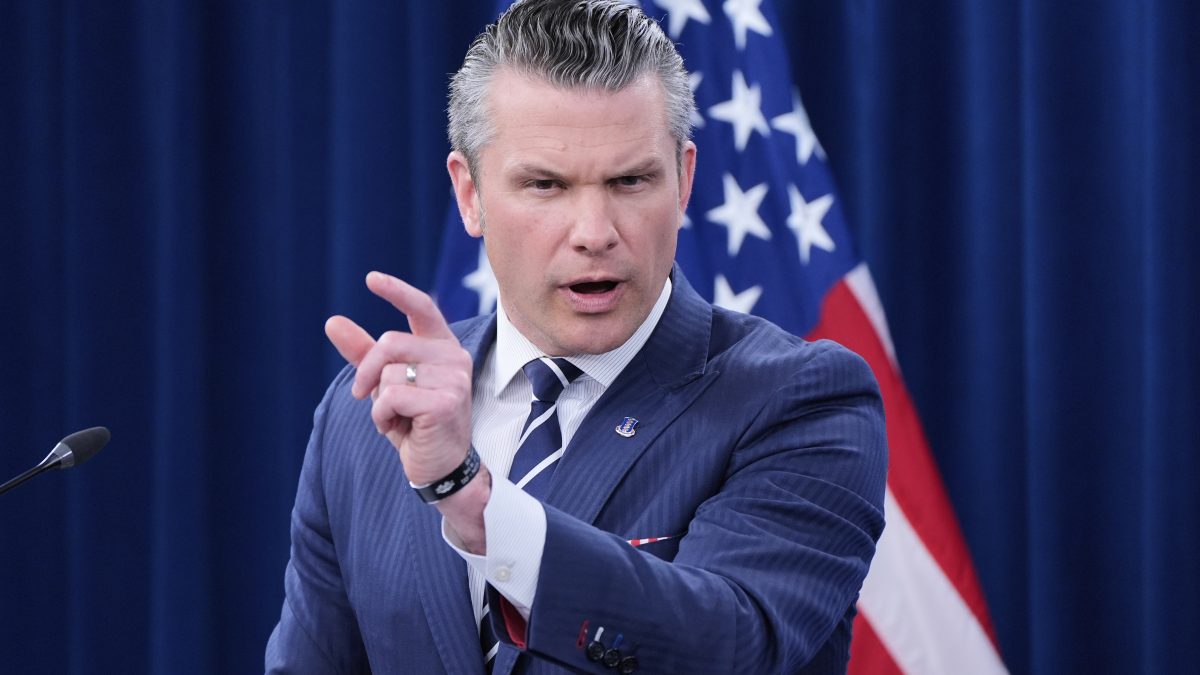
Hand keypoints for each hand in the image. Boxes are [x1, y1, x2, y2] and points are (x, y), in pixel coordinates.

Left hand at [324, 271, 474, 485]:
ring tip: (396, 418)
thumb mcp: (385, 384)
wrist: (439, 466)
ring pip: (389, 373)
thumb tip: (332, 321)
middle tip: (364, 395)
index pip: (422, 307)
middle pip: (390, 342)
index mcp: (442, 346)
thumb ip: (364, 353)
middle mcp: (454, 357)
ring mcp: (454, 379)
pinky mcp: (446, 402)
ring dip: (378, 401)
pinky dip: (382, 416)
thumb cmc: (415, 422)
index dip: (397, 291)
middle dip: (367, 371)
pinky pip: (392, 396)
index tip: (371, 279)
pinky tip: (399, 428)